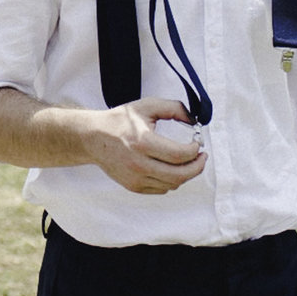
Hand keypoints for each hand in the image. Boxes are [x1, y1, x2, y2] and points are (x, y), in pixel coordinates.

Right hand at [85, 99, 206, 194]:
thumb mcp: (146, 106)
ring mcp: (135, 178)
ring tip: (188, 162)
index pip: (178, 155)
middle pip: (179, 175)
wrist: (93, 138)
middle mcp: (138, 163)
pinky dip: (171, 180)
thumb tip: (194, 120)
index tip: (198, 144)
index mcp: (142, 142)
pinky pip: (162, 189)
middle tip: (202, 158)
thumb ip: (174, 108)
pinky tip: (172, 168)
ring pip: (172, 184)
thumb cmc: (120, 121)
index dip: (194, 151)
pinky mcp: (133, 186)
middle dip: (197, 167)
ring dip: (186, 174)